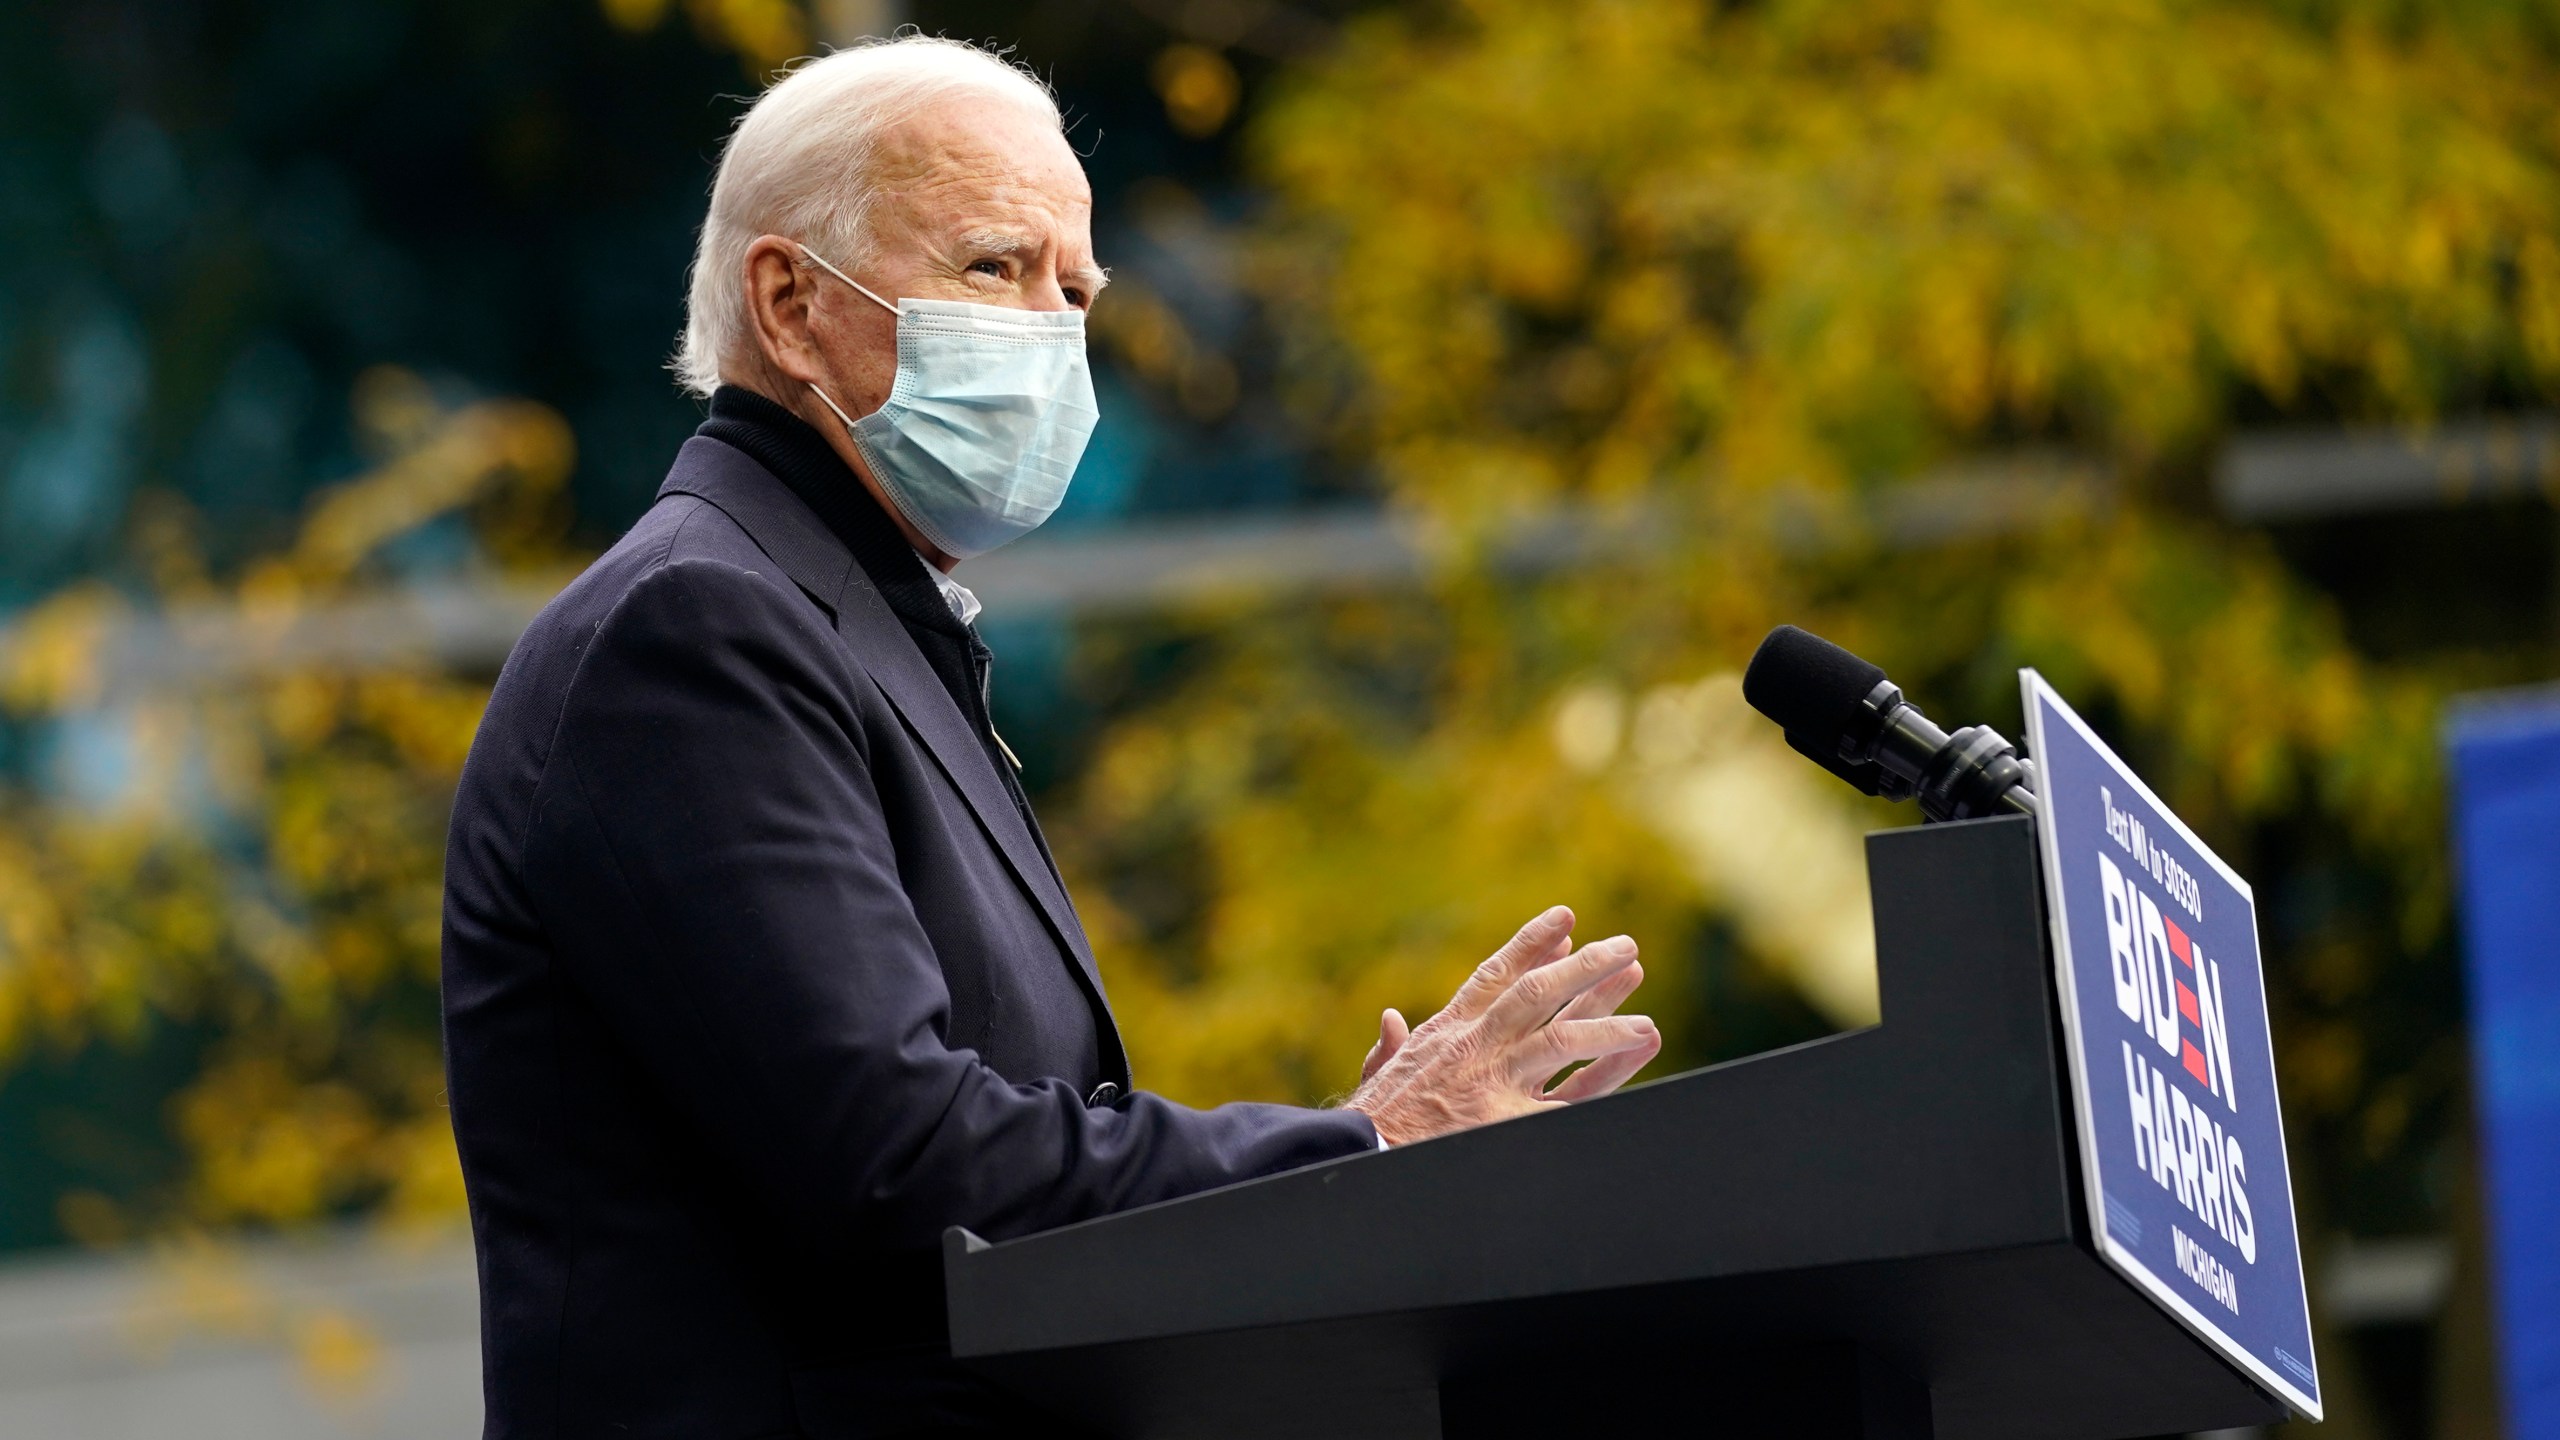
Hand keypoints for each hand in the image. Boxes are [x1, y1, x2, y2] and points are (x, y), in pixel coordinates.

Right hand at [1345, 906, 1659, 1146]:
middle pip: (1539, 993)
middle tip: (1625, 947)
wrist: (1361, 1158)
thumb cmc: (1370, 1126)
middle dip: (1585, 967)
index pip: (1495, 976)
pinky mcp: (1508, 1120)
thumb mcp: (1376, 1079)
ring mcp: (1494, 1081)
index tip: (1565, 919)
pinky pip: (1569, 1099)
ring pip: (1562, 1037)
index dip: (1532, 944)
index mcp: (1446, 1032)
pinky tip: (1636, 1059)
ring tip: (1647, 1016)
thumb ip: (1388, 1049)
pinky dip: (1607, 1077)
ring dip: (1608, 1019)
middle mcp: (1475, 1046)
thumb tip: (1391, 1019)